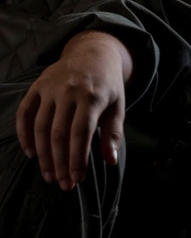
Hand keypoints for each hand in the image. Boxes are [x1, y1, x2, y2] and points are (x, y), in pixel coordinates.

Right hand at [16, 30, 132, 190]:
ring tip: (49, 175)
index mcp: (92, 97)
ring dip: (42, 155)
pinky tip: (31, 154)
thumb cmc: (107, 85)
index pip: (81, 133)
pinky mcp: (36, 86)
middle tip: (61, 184)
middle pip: (58, 134)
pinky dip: (24, 134)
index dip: (77, 158)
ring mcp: (49, 88)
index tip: (76, 179)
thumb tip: (111, 161)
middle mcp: (68, 91)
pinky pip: (24, 113)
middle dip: (60, 162)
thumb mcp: (118, 105)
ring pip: (40, 127)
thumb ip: (113, 133)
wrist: (93, 54)